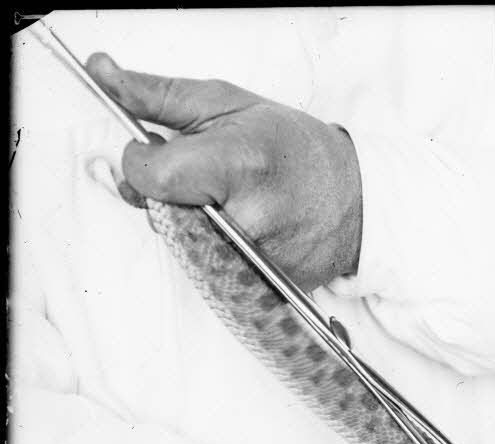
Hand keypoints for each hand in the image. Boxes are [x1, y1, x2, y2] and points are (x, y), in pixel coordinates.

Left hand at [85, 53, 361, 292]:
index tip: (159, 151)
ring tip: (229, 199)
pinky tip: (245, 227)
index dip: (142, 162)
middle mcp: (250, 216)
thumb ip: (156, 94)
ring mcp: (259, 257)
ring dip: (189, 222)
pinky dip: (215, 247)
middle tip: (204, 176)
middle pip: (162, 214)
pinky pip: (210, 268)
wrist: (356, 197)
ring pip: (182, 245)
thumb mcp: (227, 103)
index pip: (152, 176)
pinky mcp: (265, 284)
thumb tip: (102, 73)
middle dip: (167, 193)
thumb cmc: (294, 146)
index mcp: (238, 163)